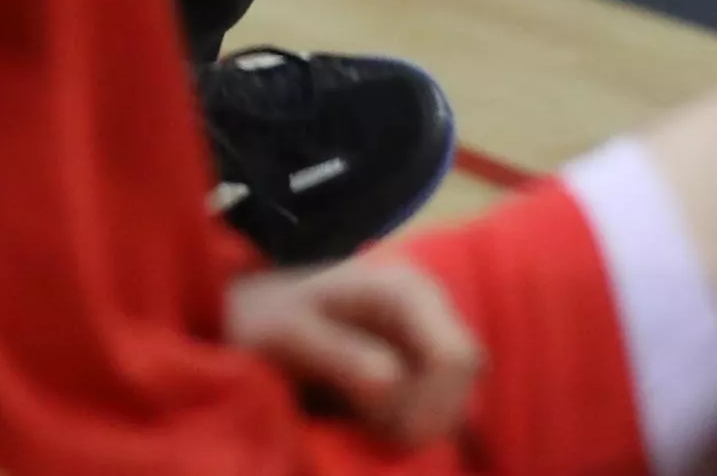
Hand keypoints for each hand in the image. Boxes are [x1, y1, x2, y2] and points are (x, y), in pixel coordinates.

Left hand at [227, 255, 483, 451]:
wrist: (252, 317)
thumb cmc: (264, 320)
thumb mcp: (289, 334)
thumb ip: (340, 356)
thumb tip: (392, 384)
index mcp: (405, 290)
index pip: (457, 358)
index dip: (430, 404)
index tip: (380, 426)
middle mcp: (430, 308)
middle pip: (464, 383)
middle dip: (422, 418)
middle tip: (365, 423)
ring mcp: (430, 338)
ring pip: (458, 401)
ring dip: (416, 424)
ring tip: (362, 420)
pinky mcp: (424, 368)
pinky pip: (443, 409)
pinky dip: (412, 425)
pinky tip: (373, 422)